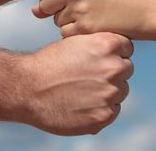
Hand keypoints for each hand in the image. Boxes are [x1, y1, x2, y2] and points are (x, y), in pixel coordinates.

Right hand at [17, 32, 133, 135]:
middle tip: (93, 75)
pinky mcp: (104, 115)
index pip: (127, 46)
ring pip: (121, 90)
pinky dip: (102, 107)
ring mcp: (110, 93)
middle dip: (114, 70)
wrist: (28, 87)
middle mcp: (113, 67)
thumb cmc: (50, 62)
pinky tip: (83, 102)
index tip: (104, 57)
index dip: (116, 51)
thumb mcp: (76, 40)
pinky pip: (113, 110)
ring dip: (109, 90)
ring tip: (85, 89)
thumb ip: (99, 43)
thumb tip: (116, 48)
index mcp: (107, 45)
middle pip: (126, 68)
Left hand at [32, 0, 150, 38]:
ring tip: (90, 14)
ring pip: (55, 20)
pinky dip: (76, 33)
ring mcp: (79, 8)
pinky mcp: (84, 27)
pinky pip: (65, 33)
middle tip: (79, 7)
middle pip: (44, 4)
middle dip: (56, 9)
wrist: (142, 9)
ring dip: (68, 21)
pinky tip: (93, 25)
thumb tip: (33, 11)